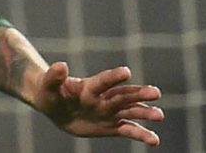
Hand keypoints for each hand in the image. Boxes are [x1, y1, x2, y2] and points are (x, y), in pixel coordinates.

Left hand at [34, 62, 163, 145]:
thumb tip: (60, 65)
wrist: (54, 106)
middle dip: (138, 94)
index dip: (113, 77)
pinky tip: (154, 140)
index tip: (126, 72)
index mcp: (89, 87)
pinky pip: (128, 130)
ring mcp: (109, 111)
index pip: (103, 81)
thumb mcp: (47, 86)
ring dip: (144, 113)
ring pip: (130, 111)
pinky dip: (141, 134)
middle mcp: (103, 98)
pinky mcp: (111, 126)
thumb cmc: (49, 92)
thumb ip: (54, 77)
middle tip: (155, 92)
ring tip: (158, 115)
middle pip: (123, 95)